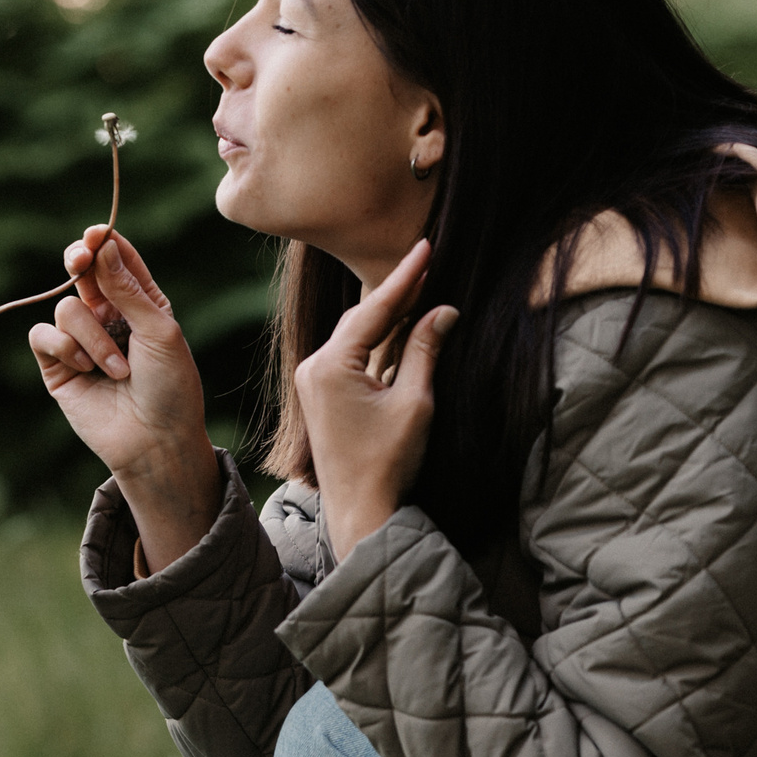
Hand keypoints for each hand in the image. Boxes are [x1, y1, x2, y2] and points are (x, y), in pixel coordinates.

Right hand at [26, 226, 221, 568]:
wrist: (155, 441)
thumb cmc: (170, 387)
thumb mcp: (159, 330)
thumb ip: (127, 288)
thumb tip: (103, 244)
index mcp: (141, 304)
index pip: (117, 260)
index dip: (104, 242)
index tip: (96, 234)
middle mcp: (109, 318)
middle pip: (82, 272)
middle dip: (79, 261)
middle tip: (79, 259)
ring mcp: (81, 341)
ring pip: (66, 309)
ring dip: (92, 338)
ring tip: (117, 370)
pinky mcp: (57, 366)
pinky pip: (42, 335)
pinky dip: (64, 347)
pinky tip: (85, 370)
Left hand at [292, 238, 458, 558]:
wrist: (361, 510)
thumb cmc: (389, 461)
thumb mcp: (415, 402)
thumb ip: (425, 350)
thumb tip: (443, 310)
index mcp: (331, 365)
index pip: (374, 310)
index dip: (405, 278)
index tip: (425, 247)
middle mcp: (314, 367)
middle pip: (361, 318)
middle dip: (396, 293)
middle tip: (428, 264)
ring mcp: (313, 381)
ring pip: (355, 335)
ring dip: (386, 317)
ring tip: (420, 289)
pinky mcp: (320, 395)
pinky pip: (350, 355)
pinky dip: (376, 342)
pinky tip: (400, 327)